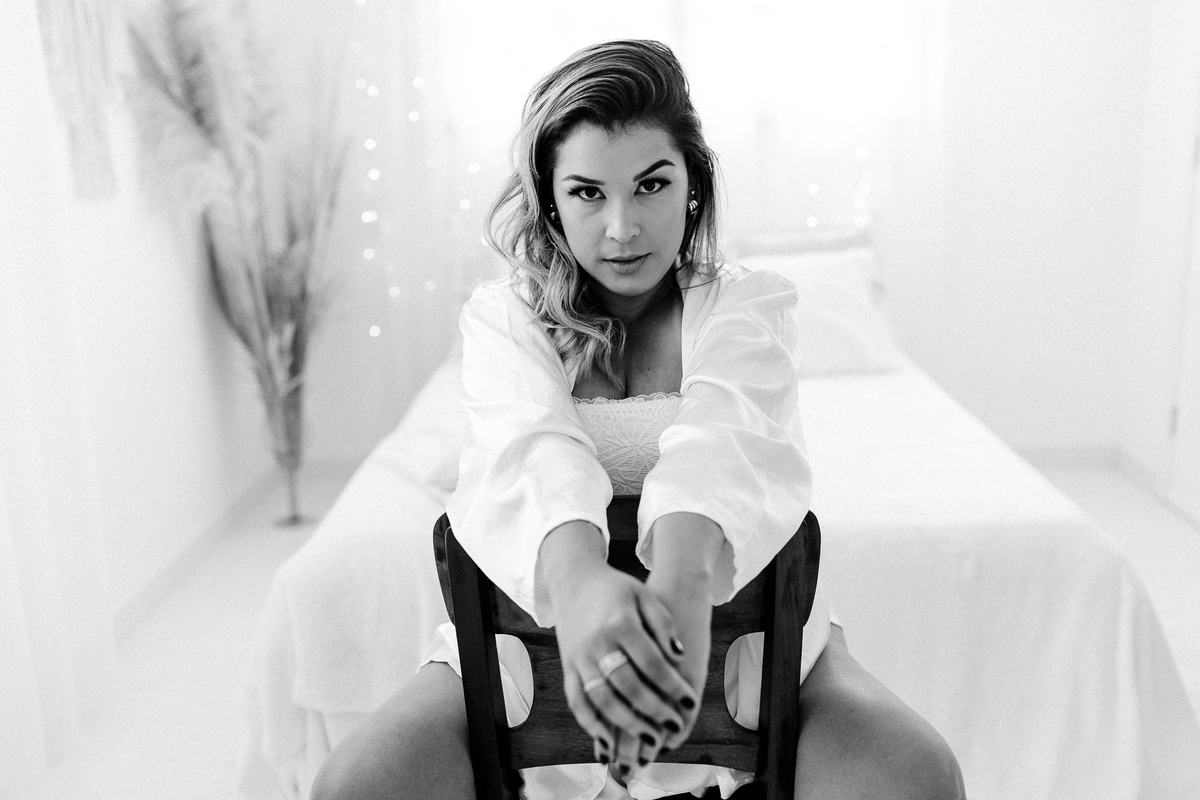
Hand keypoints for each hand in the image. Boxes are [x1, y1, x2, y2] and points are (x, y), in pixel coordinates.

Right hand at [553, 563, 698, 774]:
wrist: (574, 579)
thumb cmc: (616, 589)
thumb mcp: (644, 595)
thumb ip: (663, 624)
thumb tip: (680, 656)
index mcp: (619, 623)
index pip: (651, 663)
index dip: (672, 686)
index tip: (690, 703)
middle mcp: (596, 643)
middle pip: (627, 685)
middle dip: (653, 710)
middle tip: (673, 725)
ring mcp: (579, 657)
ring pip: (601, 699)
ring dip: (625, 724)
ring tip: (649, 740)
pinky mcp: (568, 667)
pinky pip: (577, 701)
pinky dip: (591, 724)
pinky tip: (609, 742)